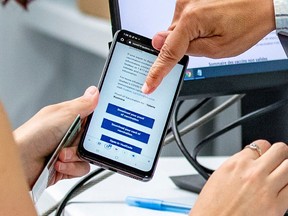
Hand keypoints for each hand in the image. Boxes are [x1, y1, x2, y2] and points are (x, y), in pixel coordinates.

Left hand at [13, 86, 98, 187]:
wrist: (20, 162)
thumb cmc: (33, 135)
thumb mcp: (62, 115)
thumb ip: (82, 105)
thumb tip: (94, 92)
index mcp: (68, 118)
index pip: (91, 117)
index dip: (96, 122)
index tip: (94, 126)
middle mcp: (69, 134)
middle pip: (91, 138)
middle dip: (83, 143)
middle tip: (73, 141)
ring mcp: (68, 150)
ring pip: (88, 154)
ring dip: (75, 156)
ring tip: (61, 155)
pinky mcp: (67, 166)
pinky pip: (82, 168)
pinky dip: (71, 167)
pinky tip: (59, 164)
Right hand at [142, 0, 275, 93]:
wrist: (263, 2)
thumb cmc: (247, 23)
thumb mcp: (218, 49)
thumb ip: (187, 50)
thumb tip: (160, 45)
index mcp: (191, 19)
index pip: (167, 52)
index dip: (156, 72)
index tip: (148, 85)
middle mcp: (185, 5)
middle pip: (171, 39)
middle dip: (181, 48)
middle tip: (204, 44)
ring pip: (177, 29)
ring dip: (189, 36)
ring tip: (213, 30)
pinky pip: (183, 19)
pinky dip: (192, 25)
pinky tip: (209, 23)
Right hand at [190, 140, 287, 215]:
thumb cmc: (211, 206)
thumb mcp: (219, 175)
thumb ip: (238, 165)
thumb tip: (250, 161)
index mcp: (237, 163)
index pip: (261, 144)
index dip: (264, 150)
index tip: (263, 156)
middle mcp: (253, 172)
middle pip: (280, 150)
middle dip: (280, 154)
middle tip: (277, 162)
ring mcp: (266, 188)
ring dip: (286, 169)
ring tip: (281, 176)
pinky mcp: (276, 206)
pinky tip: (281, 190)